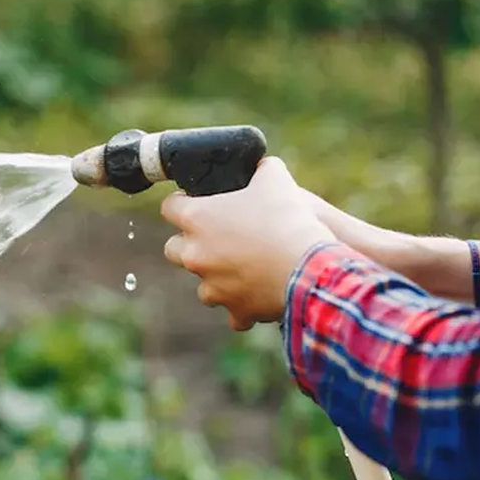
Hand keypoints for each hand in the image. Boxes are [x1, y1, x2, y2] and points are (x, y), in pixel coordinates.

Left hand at [161, 157, 335, 329]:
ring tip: (242, 268)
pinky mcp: (234, 309)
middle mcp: (196, 255)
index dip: (182, 202)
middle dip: (190, 243)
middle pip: (173, 249)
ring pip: (202, 284)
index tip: (195, 200)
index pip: (169, 207)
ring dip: (216, 277)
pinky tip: (259, 295)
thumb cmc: (288, 219)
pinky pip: (232, 311)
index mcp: (197, 219)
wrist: (310, 267)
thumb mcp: (277, 180)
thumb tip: (263, 167)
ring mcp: (212, 286)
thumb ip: (263, 170)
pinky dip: (243, 305)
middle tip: (215, 237)